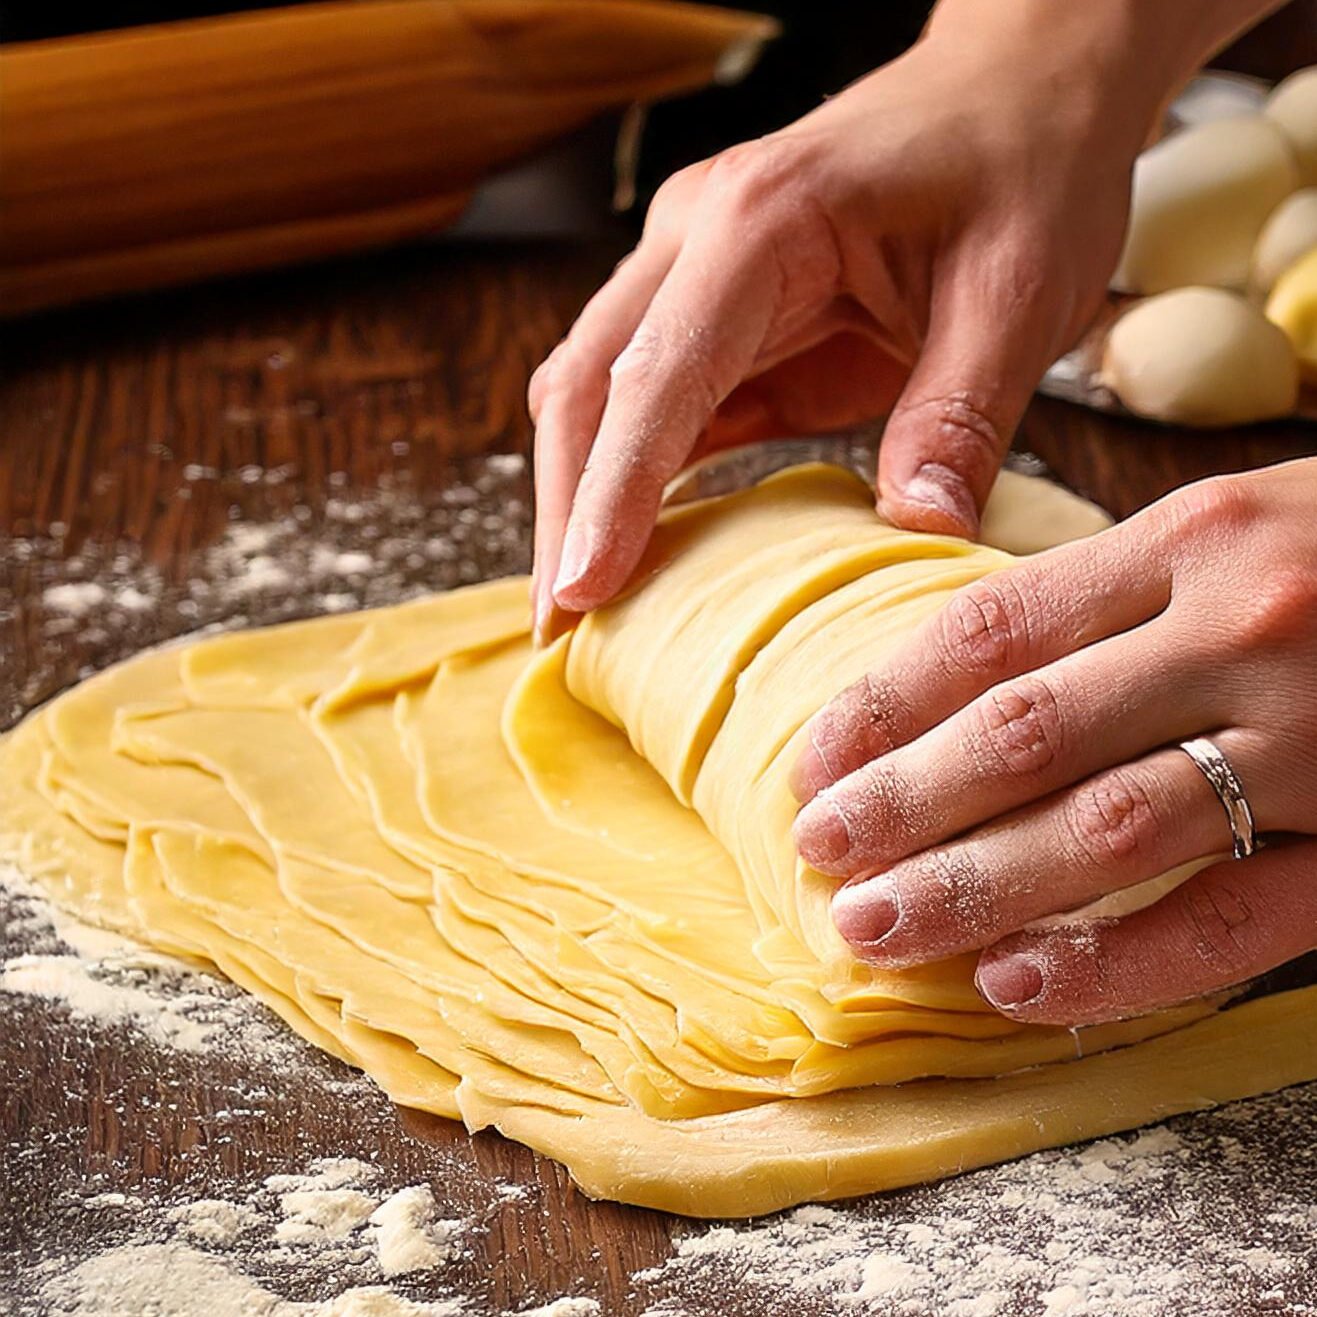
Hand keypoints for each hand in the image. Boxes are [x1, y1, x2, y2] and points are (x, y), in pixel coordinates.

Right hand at [528, 4, 1169, 640]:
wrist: (1022, 86)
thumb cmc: (1023, 167)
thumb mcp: (1016, 293)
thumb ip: (958, 415)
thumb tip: (917, 533)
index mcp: (760, 225)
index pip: (656, 376)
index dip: (612, 492)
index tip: (579, 592)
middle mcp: (698, 240)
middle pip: (587, 386)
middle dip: (566, 511)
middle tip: (557, 629)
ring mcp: (695, 275)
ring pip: (598, 397)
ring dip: (584, 501)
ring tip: (577, 613)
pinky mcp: (722, 317)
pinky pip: (653, 407)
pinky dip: (634, 481)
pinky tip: (635, 552)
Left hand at [792, 460, 1316, 1025]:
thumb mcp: (1244, 524)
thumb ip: (1119, 592)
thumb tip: (961, 671)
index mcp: (1195, 541)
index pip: (990, 631)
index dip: (884, 705)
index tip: (811, 764)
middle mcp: (1243, 633)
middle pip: (1025, 734)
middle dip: (901, 804)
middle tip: (817, 857)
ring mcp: (1315, 742)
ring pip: (1107, 829)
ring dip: (974, 890)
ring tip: (874, 931)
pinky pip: (1234, 919)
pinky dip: (1120, 962)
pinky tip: (1020, 987)